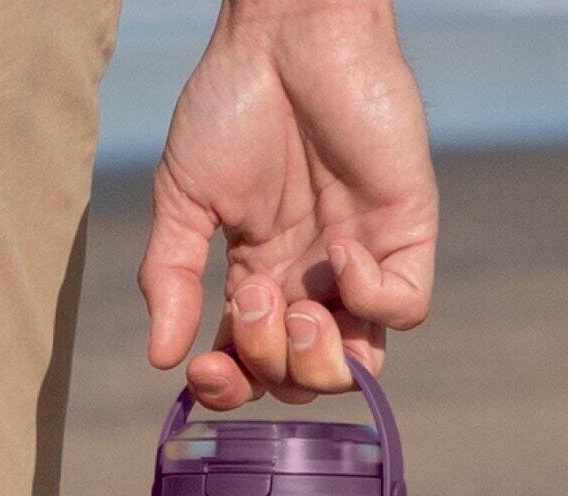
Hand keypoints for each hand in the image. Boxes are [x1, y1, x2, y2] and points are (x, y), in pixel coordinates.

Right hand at [140, 0, 436, 409]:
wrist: (285, 31)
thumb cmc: (231, 101)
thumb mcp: (182, 199)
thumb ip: (168, 278)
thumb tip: (161, 360)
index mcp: (260, 277)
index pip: (253, 369)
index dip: (230, 386)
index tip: (202, 365)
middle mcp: (313, 280)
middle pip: (303, 378)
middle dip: (271, 367)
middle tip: (255, 302)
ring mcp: (362, 258)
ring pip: (358, 363)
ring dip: (319, 358)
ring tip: (293, 305)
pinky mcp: (406, 228)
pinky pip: (406, 306)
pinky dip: (370, 298)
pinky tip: (339, 249)